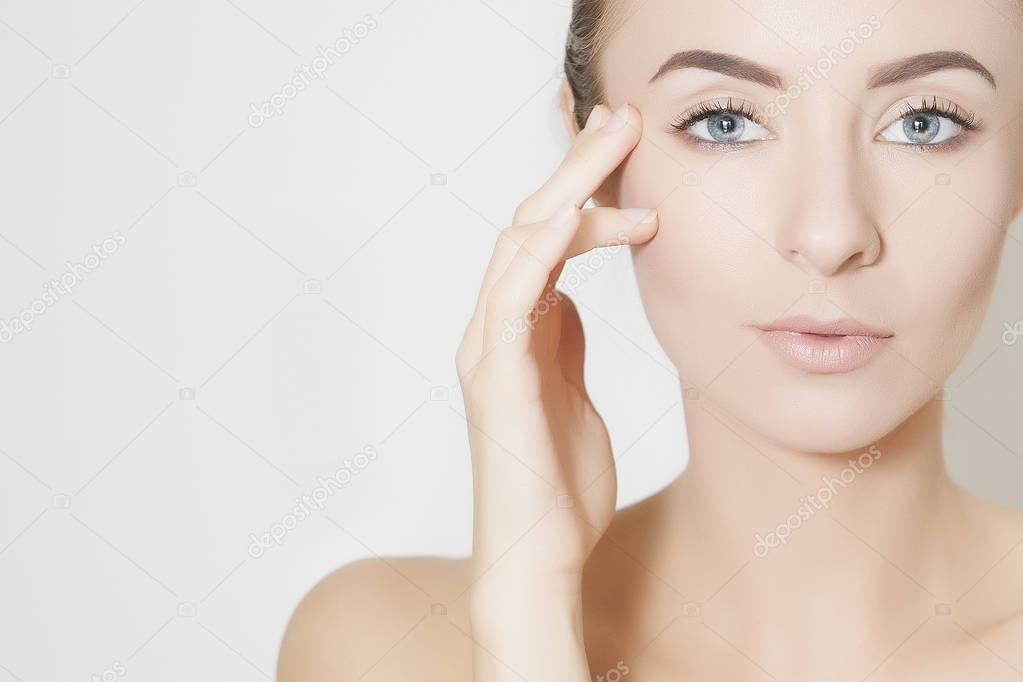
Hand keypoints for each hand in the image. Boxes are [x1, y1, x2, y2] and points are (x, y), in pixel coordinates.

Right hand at [455, 103, 655, 679]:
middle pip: (528, 225)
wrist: (539, 557)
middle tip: (619, 119)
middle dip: (575, 168)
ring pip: (518, 244)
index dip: (580, 192)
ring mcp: (489, 350)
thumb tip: (571, 301)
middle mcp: (494, 330)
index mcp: (517, 334)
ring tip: (614, 143)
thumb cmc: (558, 488)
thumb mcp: (571, 396)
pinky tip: (579, 217)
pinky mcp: (496, 376)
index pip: (543, 241)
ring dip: (566, 189)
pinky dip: (541, 250)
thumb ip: (564, 345)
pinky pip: (512, 296)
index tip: (626, 158)